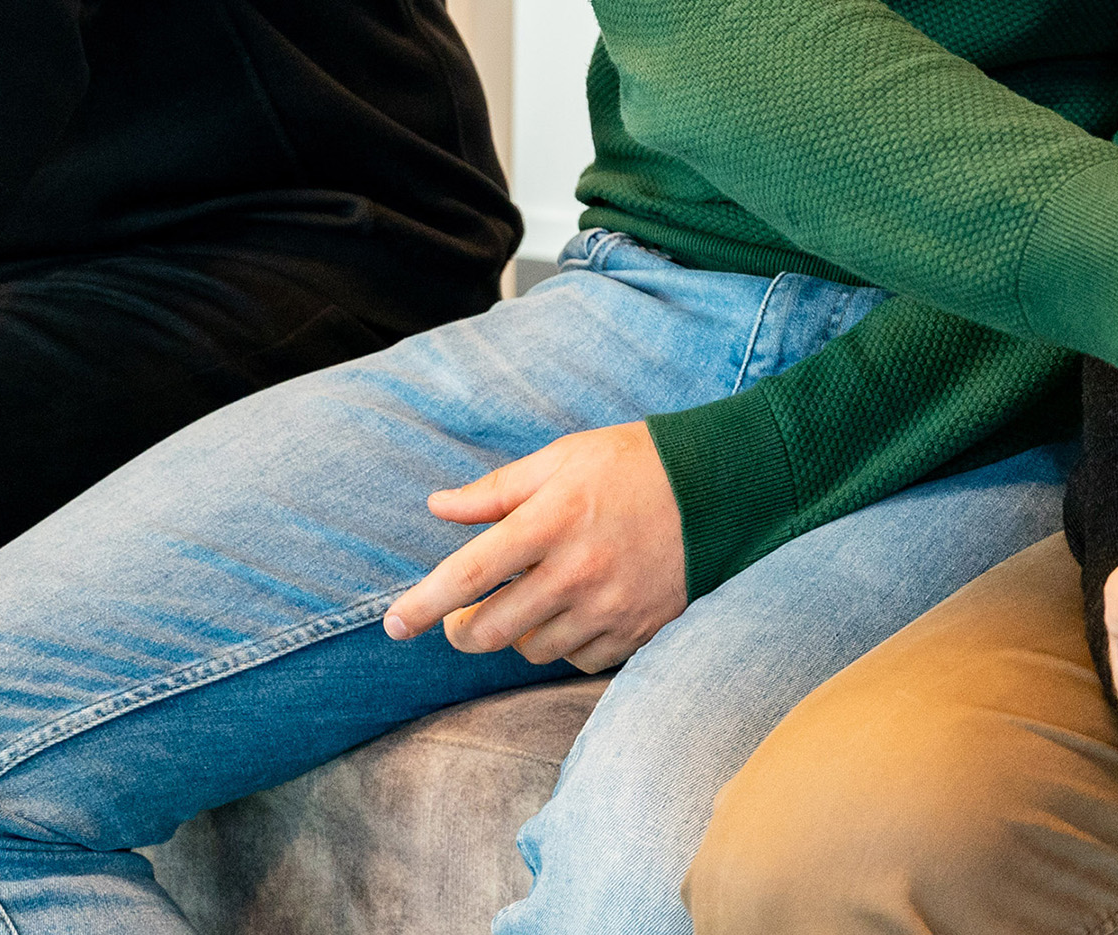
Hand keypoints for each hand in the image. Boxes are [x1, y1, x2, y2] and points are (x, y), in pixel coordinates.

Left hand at [383, 422, 686, 673]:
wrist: (722, 487)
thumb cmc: (633, 463)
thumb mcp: (562, 457)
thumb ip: (496, 490)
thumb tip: (437, 507)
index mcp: (552, 520)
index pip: (468, 574)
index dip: (422, 605)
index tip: (394, 625)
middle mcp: (577, 570)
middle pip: (491, 630)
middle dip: (460, 631)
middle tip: (458, 618)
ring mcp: (610, 607)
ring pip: (532, 650)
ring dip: (515, 635)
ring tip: (526, 603)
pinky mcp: (637, 631)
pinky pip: (578, 660)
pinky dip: (563, 645)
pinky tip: (570, 615)